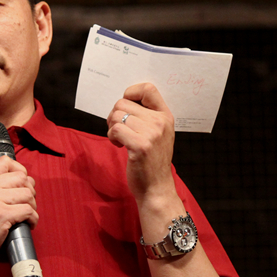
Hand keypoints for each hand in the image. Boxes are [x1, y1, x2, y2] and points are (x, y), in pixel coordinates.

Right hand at [0, 155, 37, 268]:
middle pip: (21, 177)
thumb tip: (21, 181)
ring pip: (28, 194)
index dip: (19, 171)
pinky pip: (28, 211)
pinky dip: (33, 219)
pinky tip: (27, 225)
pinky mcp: (1, 216)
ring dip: (33, 206)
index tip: (21, 185)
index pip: (5, 162)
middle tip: (26, 204)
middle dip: (29, 191)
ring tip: (26, 216)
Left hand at [106, 83, 176, 202]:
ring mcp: (152, 134)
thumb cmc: (152, 160)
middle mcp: (160, 122)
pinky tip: (119, 146)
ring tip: (120, 139)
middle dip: (114, 115)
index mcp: (165, 116)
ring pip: (116, 116)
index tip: (125, 107)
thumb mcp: (158, 134)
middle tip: (119, 129)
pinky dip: (111, 137)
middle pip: (123, 103)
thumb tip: (123, 101)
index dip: (130, 93)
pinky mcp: (140, 146)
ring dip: (112, 128)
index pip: (148, 89)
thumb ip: (146, 117)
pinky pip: (116, 129)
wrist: (156, 188)